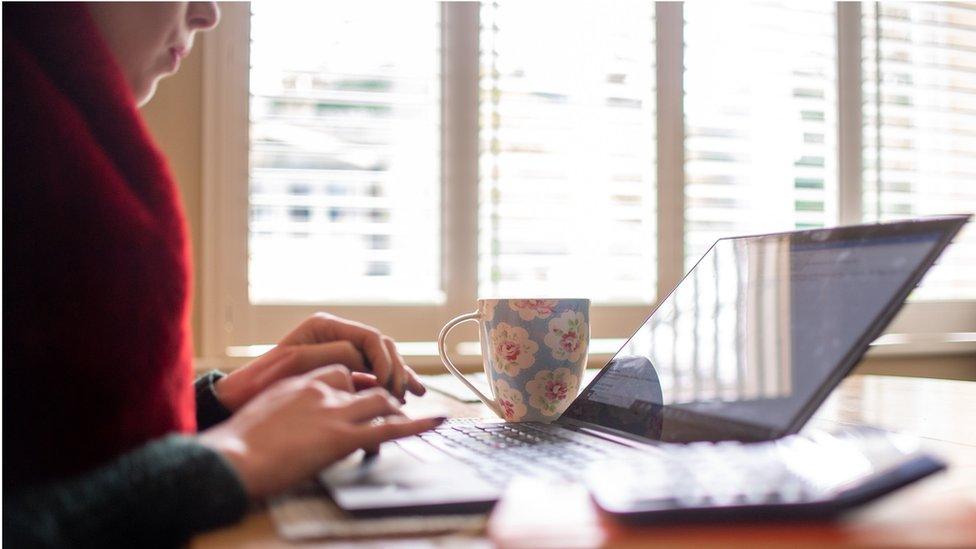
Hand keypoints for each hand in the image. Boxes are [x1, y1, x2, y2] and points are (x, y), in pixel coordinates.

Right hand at [199, 365, 443, 497]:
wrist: (232, 458)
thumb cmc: (239, 444)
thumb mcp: (268, 413)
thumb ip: (289, 408)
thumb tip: (299, 422)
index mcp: (302, 380)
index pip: (343, 370)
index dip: (359, 383)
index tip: (367, 392)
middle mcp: (322, 389)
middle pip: (366, 381)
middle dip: (386, 390)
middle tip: (396, 403)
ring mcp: (334, 411)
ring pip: (381, 400)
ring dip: (397, 407)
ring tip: (408, 416)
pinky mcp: (342, 437)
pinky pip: (390, 428)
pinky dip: (418, 425)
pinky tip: (437, 421)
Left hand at [215, 312, 425, 410]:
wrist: (241, 401)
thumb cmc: (262, 380)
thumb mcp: (297, 362)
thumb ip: (335, 356)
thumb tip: (365, 361)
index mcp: (325, 326)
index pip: (369, 338)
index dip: (383, 360)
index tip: (386, 384)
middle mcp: (336, 336)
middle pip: (381, 348)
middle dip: (396, 369)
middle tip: (401, 395)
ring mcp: (340, 354)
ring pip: (381, 361)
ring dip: (399, 377)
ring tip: (413, 394)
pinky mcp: (341, 373)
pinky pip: (372, 376)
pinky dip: (388, 385)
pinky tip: (403, 396)